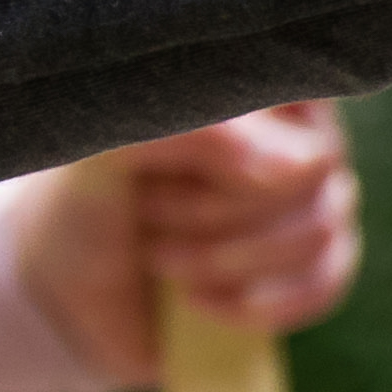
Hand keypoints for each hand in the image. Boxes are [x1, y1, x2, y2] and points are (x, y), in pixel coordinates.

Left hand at [9, 102, 357, 387]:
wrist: (69, 291)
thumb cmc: (85, 202)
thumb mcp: (112, 155)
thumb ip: (195, 132)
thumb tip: (295, 163)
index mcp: (254, 92)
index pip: (303, 88)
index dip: (242, 140)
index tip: (179, 165)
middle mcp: (297, 140)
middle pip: (311, 171)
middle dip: (211, 207)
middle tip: (145, 211)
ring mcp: (312, 206)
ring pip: (318, 230)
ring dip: (222, 257)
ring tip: (158, 256)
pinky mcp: (309, 271)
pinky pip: (322, 286)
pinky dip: (252, 302)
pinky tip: (196, 300)